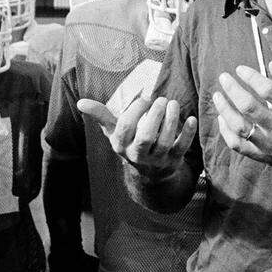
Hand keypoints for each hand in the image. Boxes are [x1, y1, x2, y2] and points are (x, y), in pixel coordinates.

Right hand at [78, 96, 196, 179]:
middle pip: (146, 137)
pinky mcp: (173, 161)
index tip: (144, 98)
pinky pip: (182, 148)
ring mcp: (156, 159)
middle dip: (155, 116)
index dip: (135, 111)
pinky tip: (191, 119)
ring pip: (165, 142)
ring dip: (171, 121)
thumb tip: (80, 102)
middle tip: (161, 99)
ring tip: (173, 104)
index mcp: (121, 144)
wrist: (149, 173)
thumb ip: (101, 115)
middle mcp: (137, 154)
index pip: (125, 128)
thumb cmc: (130, 142)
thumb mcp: (114, 131)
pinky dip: (188, 134)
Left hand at [211, 61, 271, 166]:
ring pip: (239, 126)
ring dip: (225, 109)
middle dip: (233, 89)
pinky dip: (226, 131)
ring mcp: (268, 143)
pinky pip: (237, 144)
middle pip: (249, 107)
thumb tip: (271, 64)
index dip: (251, 77)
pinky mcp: (260, 154)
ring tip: (217, 96)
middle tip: (223, 78)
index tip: (240, 69)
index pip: (267, 90)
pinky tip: (221, 118)